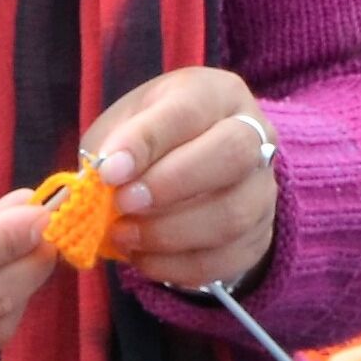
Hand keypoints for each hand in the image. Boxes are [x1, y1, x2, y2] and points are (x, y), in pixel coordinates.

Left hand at [82, 68, 279, 291]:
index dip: (146, 142)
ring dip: (170, 233)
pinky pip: (229, 258)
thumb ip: (110, 148)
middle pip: (233, 154)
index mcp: (215, 94)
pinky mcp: (261, 234)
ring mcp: (264, 188)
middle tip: (123, 203)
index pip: (188, 110)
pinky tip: (144, 259)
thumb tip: (96, 184)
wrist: (192, 170)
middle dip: (171, 184)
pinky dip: (179, 266)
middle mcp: (254, 134)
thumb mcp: (123, 125)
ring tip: (124, 235)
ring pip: (234, 214)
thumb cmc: (149, 140)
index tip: (108, 171)